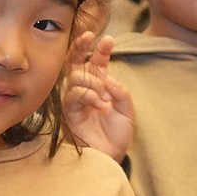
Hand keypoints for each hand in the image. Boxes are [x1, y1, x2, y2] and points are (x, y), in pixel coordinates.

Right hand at [64, 32, 134, 159]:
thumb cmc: (116, 136)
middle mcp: (86, 90)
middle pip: (77, 62)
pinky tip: (98, 103)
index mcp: (100, 87)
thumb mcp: (127, 112)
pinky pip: (74, 94)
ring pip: (76, 77)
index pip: (97, 63)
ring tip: (104, 97)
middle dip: (81, 47)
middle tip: (89, 37)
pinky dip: (88, 94)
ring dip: (92, 81)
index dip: (101, 50)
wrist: (109, 157)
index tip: (108, 39)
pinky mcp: (69, 111)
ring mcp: (76, 100)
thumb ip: (121, 92)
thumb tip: (108, 78)